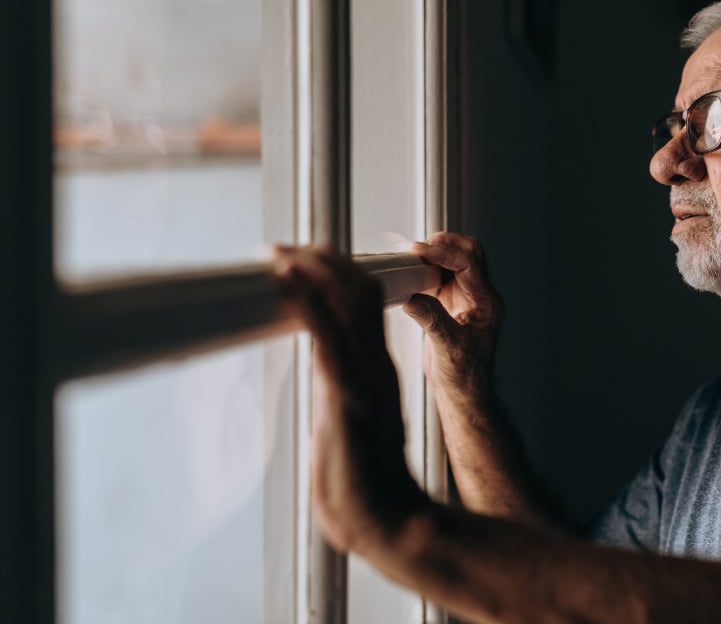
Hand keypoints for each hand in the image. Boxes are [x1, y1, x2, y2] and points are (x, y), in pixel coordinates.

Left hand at [273, 245, 426, 553]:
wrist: (387, 523)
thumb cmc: (361, 486)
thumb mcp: (347, 425)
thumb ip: (336, 398)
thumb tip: (317, 387)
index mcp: (375, 370)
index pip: (362, 303)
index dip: (332, 272)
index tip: (296, 258)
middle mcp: (374, 365)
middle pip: (357, 290)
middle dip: (318, 260)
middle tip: (280, 249)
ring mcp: (363, 379)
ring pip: (347, 304)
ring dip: (311, 271)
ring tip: (281, 253)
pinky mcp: (346, 397)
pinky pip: (328, 336)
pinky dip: (308, 301)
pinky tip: (288, 280)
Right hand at [402, 233, 504, 405]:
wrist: (462, 391)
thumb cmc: (464, 376)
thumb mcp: (447, 347)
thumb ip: (431, 320)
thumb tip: (412, 297)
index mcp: (488, 303)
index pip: (469, 265)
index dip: (444, 253)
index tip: (420, 251)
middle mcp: (480, 296)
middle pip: (468, 254)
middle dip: (444, 245)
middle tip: (417, 248)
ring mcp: (466, 298)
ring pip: (454, 262)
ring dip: (434, 255)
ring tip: (411, 258)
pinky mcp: (450, 303)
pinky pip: (440, 276)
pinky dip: (426, 270)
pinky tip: (411, 274)